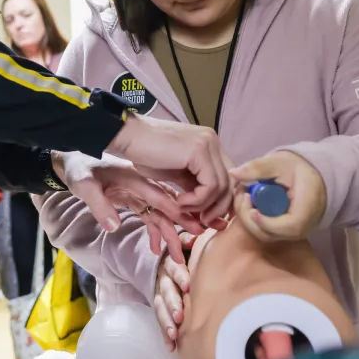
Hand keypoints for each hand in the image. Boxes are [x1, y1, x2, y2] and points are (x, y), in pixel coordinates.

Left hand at [53, 151, 193, 262]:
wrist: (71, 161)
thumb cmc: (78, 169)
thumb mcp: (83, 185)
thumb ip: (99, 205)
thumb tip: (114, 227)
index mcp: (133, 178)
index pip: (159, 196)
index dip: (176, 211)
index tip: (192, 225)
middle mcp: (140, 184)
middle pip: (165, 207)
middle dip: (180, 226)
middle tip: (195, 242)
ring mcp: (138, 192)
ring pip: (159, 214)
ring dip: (170, 233)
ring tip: (178, 255)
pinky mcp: (133, 199)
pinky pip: (149, 216)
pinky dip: (154, 232)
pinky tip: (156, 248)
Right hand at [107, 114, 232, 224]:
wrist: (127, 137)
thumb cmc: (145, 154)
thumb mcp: (176, 173)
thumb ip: (195, 185)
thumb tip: (212, 209)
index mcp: (208, 144)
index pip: (230, 176)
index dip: (223, 200)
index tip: (209, 216)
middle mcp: (213, 141)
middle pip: (231, 182)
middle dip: (219, 207)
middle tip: (202, 222)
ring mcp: (208, 144)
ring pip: (222, 186)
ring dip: (204, 205)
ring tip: (182, 208)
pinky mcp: (200, 151)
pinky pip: (210, 185)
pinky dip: (197, 200)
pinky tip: (180, 202)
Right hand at [154, 232, 195, 350]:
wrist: (163, 259)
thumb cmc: (184, 252)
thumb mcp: (185, 243)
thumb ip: (190, 240)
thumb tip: (195, 237)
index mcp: (172, 262)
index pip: (175, 268)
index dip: (180, 276)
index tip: (188, 285)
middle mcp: (163, 278)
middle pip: (166, 290)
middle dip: (172, 304)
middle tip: (180, 316)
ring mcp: (160, 294)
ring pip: (160, 308)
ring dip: (166, 322)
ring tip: (174, 335)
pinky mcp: (159, 307)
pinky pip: (160, 321)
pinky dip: (164, 334)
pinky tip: (170, 347)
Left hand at [229, 152, 325, 241]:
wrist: (312, 178)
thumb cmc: (298, 169)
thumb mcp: (280, 162)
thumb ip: (257, 168)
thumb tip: (232, 172)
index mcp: (306, 212)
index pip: (286, 227)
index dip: (263, 219)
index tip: (248, 199)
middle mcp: (300, 229)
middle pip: (268, 234)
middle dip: (248, 216)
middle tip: (241, 193)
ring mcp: (290, 234)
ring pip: (263, 234)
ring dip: (247, 216)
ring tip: (243, 194)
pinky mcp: (282, 232)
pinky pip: (264, 230)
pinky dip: (252, 218)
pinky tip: (248, 201)